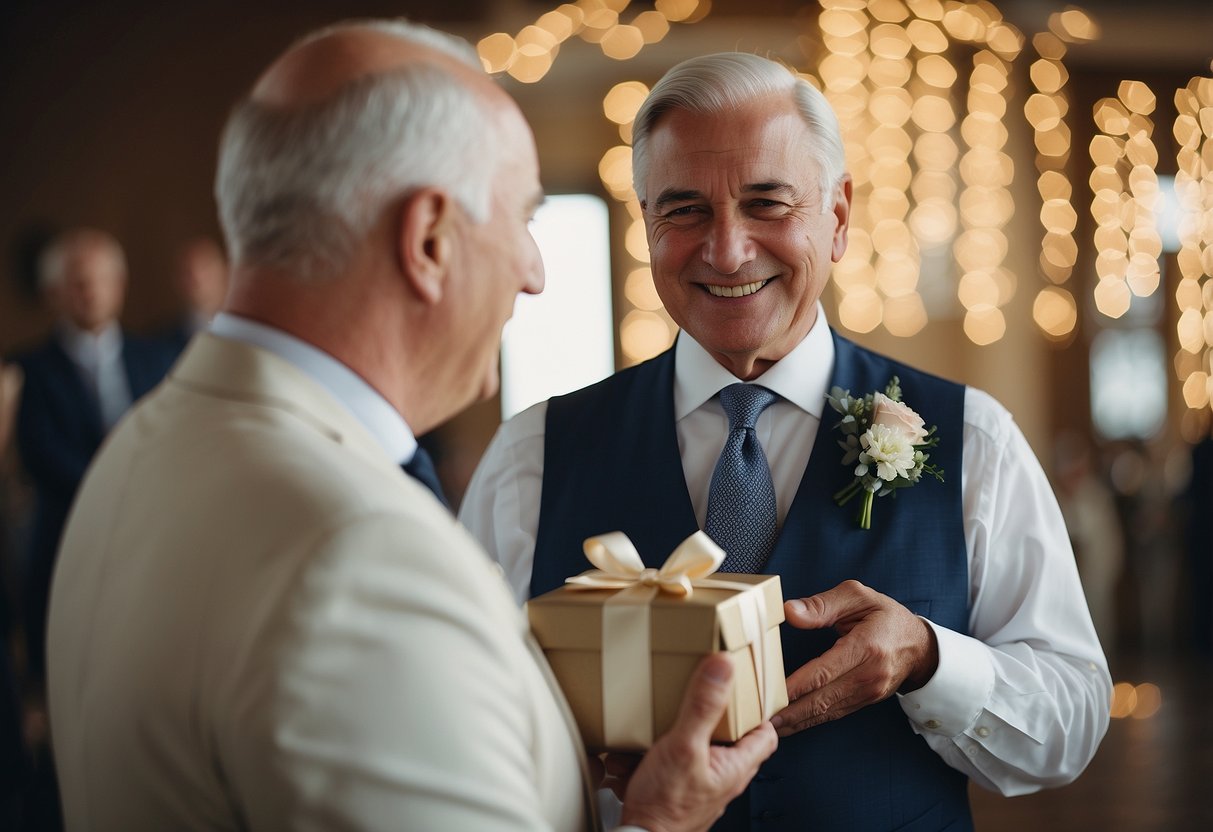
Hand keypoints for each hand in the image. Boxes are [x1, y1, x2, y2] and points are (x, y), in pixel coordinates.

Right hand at [618, 653, 777, 831]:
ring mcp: (699, 784)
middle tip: (701, 694)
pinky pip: (670, 762)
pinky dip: (653, 753)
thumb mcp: (684, 746)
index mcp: (734, 767)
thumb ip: (703, 706)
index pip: (766, 735)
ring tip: (659, 721)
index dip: (759, 711)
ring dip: (674, 732)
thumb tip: (722, 667)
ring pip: (697, 747)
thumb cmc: (664, 807)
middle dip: (711, 715)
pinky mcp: (676, 789)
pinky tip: (636, 751)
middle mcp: (722, 777)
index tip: (745, 688)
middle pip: (729, 737)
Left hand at [772, 580, 937, 736]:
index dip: (796, 686)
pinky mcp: (864, 701)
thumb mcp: (858, 596)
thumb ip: (822, 604)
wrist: (920, 645)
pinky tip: (788, 724)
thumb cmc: (885, 615)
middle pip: (822, 698)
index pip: (824, 671)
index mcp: (866, 647)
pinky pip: (833, 713)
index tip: (770, 695)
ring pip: (826, 711)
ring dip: (795, 721)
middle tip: (759, 719)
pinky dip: (809, 721)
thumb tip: (789, 612)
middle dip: (789, 712)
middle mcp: (869, 675)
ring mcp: (868, 692)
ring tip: (765, 728)